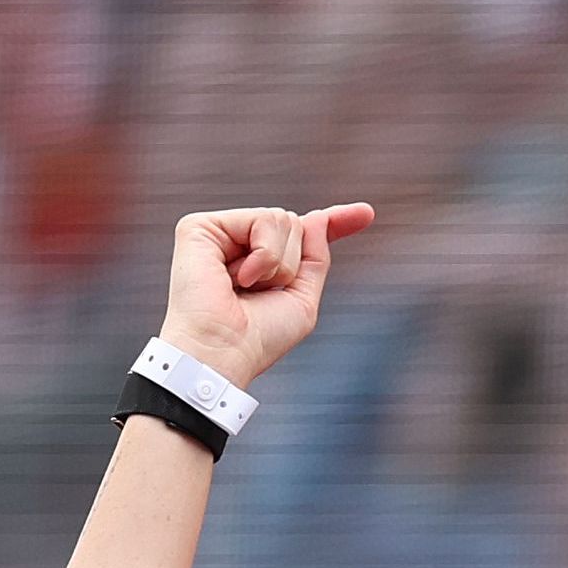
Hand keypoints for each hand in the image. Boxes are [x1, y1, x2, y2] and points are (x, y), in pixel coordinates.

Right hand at [155, 201, 377, 391]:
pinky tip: (239, 278)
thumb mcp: (302, 300)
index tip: (366, 214)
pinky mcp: (201, 226)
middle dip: (293, 263)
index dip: (335, 222)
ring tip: (246, 287)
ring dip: (278, 263)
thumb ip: (314, 258)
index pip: (302, 234)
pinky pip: (262, 219)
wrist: (223, 352)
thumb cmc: (258, 338)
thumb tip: (318, 217)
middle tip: (261, 292)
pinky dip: (263, 255)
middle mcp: (238, 243)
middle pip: (295, 224)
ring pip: (282, 219)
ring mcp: (219, 232)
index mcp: (260, 262)